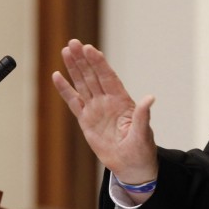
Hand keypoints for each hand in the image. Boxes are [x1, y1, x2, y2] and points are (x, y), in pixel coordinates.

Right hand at [51, 39, 157, 191]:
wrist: (131, 166)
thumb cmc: (141, 150)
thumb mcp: (143, 133)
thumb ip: (143, 115)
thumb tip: (150, 98)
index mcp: (122, 102)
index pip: (108, 77)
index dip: (99, 63)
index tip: (90, 49)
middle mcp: (108, 102)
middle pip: (93, 76)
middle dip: (84, 59)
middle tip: (73, 43)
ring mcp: (96, 109)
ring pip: (82, 84)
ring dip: (74, 68)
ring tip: (66, 51)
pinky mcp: (86, 120)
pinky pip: (73, 102)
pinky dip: (65, 90)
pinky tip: (57, 76)